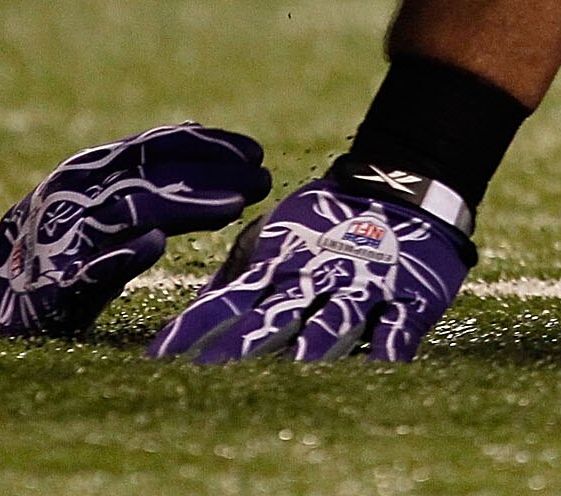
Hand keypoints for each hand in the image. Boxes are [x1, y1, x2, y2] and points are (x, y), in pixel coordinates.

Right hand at [0, 122, 270, 338]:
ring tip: (233, 207)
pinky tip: (155, 246)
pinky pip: (90, 266)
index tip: (255, 152)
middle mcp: (78, 193)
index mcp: (91, 168)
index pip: (155, 145)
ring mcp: (65, 236)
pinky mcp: (54, 283)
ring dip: (183, 206)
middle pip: (153, 174)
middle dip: (212, 174)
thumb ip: (150, 178)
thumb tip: (210, 147)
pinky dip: (121, 254)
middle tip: (262, 179)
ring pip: (129, 212)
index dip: (208, 145)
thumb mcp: (102, 199)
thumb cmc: (61, 243)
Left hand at [147, 173, 474, 361]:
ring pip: (332, 320)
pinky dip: (387, 348)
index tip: (154, 360)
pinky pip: (396, 327)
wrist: (406, 187)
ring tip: (290, 373)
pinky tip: (377, 371)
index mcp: (278, 267)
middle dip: (242, 345)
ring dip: (310, 348)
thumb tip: (190, 315)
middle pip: (275, 315)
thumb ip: (239, 277)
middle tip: (208, 374)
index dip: (191, 329)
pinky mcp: (406, 296)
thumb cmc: (330, 221)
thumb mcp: (277, 238)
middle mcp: (314, 277)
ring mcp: (362, 286)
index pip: (225, 302)